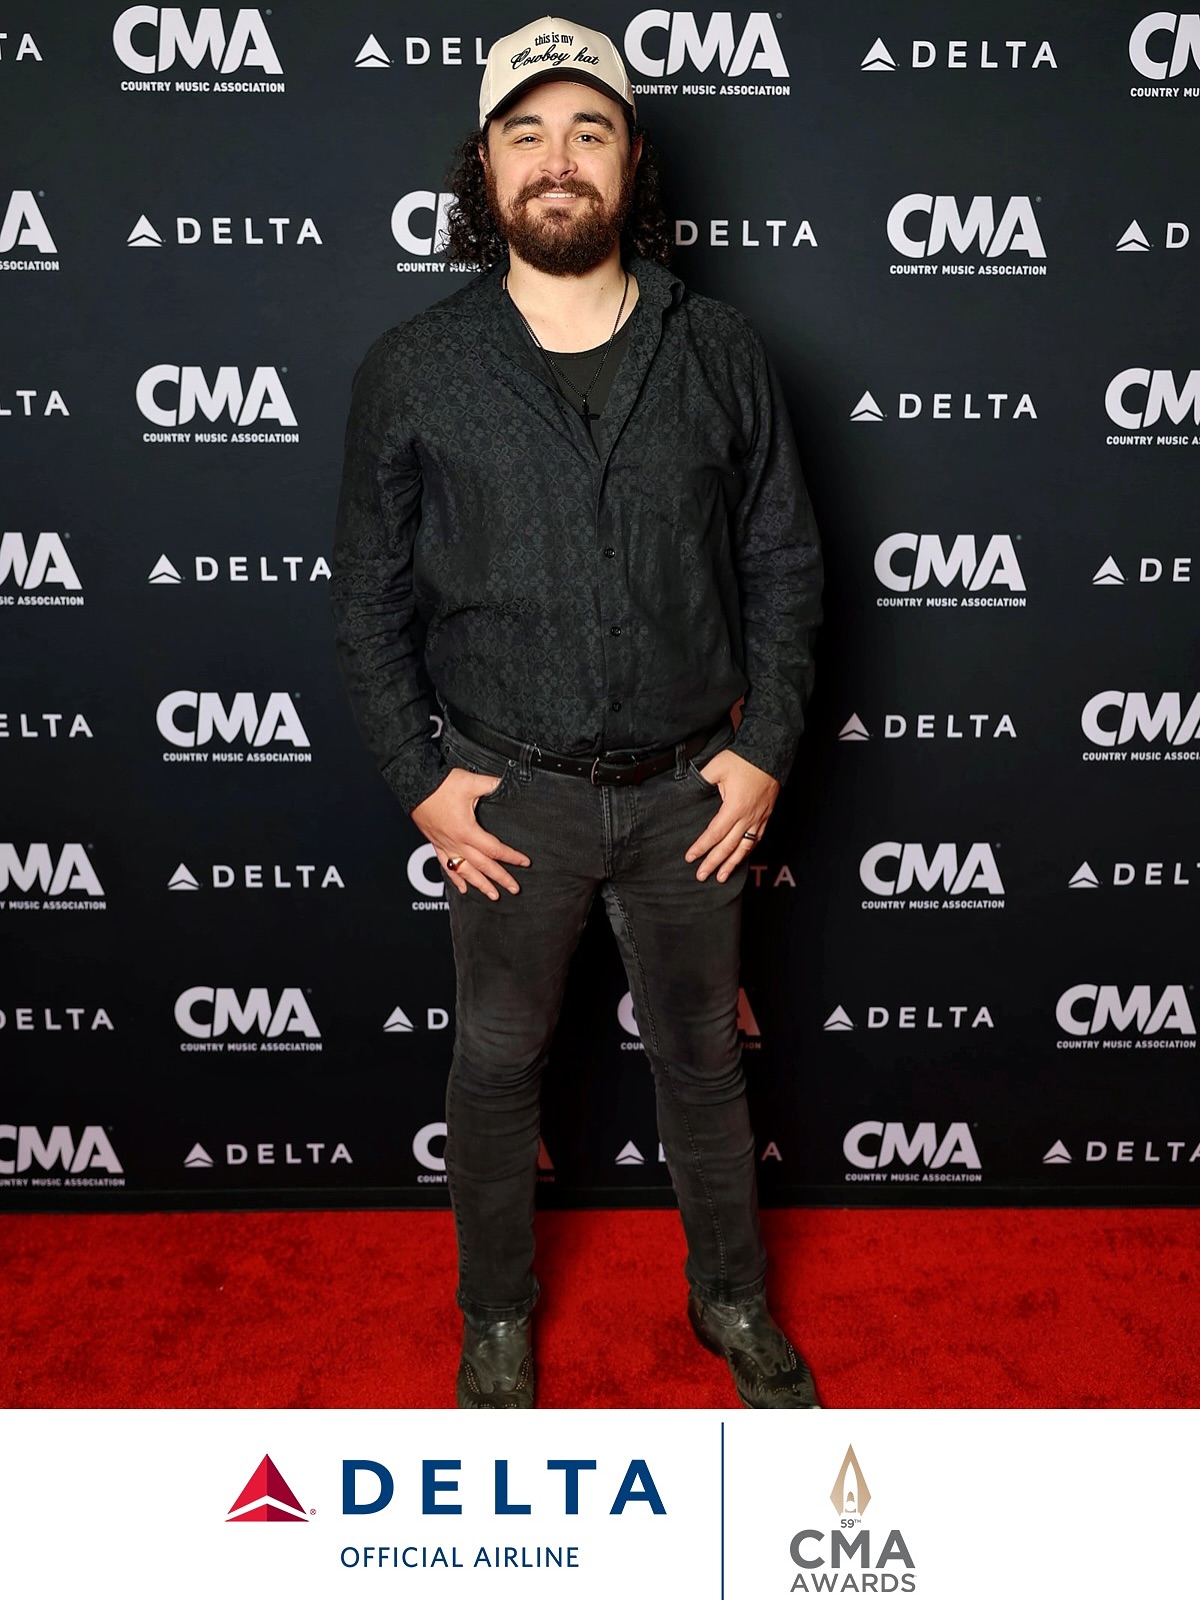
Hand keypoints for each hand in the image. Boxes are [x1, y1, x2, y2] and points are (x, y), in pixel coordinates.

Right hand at [411, 767, 529, 899]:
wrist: (414, 786)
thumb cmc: (439, 785)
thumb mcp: (471, 782)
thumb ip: (492, 785)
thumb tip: (508, 785)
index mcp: (467, 831)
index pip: (495, 850)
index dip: (512, 857)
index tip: (524, 863)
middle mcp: (456, 843)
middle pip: (483, 867)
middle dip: (500, 879)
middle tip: (514, 889)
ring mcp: (445, 845)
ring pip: (465, 872)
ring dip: (480, 885)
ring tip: (493, 896)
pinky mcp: (436, 844)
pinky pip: (447, 867)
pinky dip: (456, 879)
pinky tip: (462, 888)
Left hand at [684, 749, 779, 882]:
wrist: (770, 754)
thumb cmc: (743, 759)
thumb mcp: (716, 767)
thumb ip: (701, 780)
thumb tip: (685, 787)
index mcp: (734, 808)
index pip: (714, 834)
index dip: (701, 847)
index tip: (690, 858)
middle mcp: (748, 817)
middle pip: (728, 847)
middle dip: (714, 863)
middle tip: (701, 876)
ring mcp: (759, 818)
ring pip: (744, 847)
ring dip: (732, 864)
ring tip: (722, 877)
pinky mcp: (766, 815)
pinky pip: (756, 839)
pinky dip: (747, 851)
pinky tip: (741, 858)